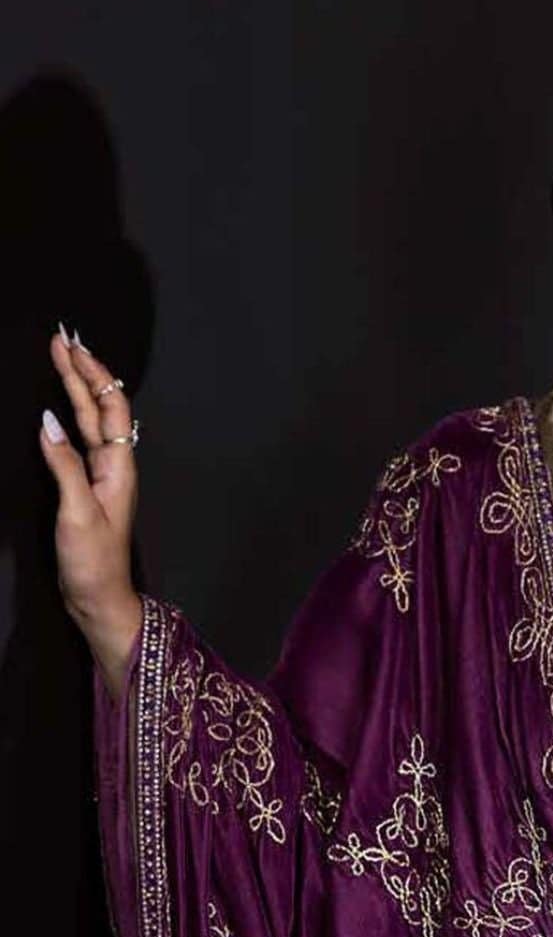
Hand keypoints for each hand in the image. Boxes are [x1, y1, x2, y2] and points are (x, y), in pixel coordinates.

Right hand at [40, 325, 140, 636]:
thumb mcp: (77, 512)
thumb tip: (49, 420)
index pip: (110, 407)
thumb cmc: (94, 563)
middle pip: (99, 407)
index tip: (70, 345)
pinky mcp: (85, 487)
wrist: (98, 598)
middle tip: (60, 337)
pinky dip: (68, 415)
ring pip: (89, 421)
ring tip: (62, 357)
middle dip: (82, 370)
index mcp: (119, 468)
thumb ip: (64, 465)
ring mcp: (100, 476)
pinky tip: (59, 405)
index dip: (92, 373)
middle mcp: (113, 466)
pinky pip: (79, 440)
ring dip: (76, 387)